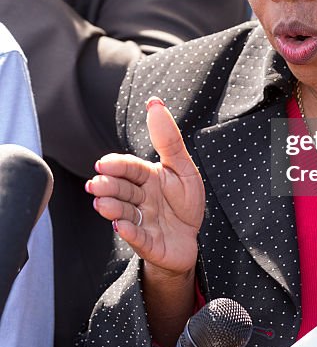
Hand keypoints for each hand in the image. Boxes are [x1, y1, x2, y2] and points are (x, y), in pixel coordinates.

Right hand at [86, 97, 204, 275]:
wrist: (189, 239)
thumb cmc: (184, 202)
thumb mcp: (182, 167)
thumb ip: (168, 139)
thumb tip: (154, 102)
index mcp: (148, 178)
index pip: (131, 168)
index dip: (118, 166)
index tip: (103, 164)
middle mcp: (140, 199)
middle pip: (122, 190)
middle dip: (109, 187)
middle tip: (96, 184)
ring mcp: (141, 221)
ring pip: (123, 213)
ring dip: (112, 208)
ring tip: (102, 203)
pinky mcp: (148, 243)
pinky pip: (138, 237)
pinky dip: (129, 232)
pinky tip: (121, 226)